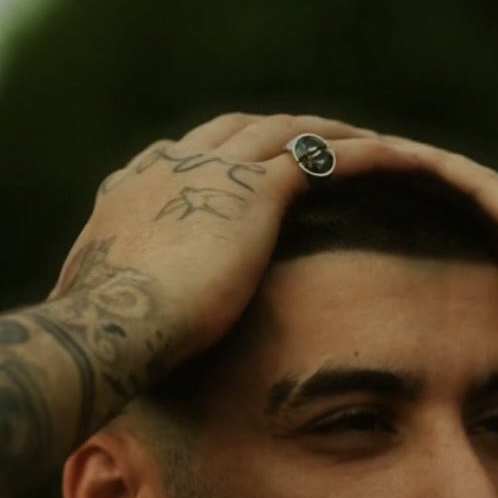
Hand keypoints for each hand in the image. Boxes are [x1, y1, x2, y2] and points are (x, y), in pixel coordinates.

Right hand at [48, 113, 423, 393]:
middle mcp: (170, 167)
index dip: (214, 162)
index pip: (178, 160)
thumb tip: (97, 366)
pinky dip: (365, 155)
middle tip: (316, 149)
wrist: (111, 327)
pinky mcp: (256, 189)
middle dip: (277, 136)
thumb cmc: (96, 342)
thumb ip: (103, 324)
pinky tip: (402, 160)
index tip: (238, 173)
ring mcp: (214, 171)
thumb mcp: (96, 324)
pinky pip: (325, 157)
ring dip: (329, 135)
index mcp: (130, 194)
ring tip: (372, 148)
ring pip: (287, 132)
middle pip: (237, 131)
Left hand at [377, 138, 497, 468]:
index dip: (400, 229)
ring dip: (406, 165)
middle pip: (448, 207)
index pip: (448, 246)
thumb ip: (473, 398)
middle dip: (396, 188)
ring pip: (458, 184)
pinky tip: (387, 153)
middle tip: (338, 172)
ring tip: (350, 151)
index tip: (346, 225)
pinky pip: (476, 186)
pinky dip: (433, 167)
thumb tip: (426, 430)